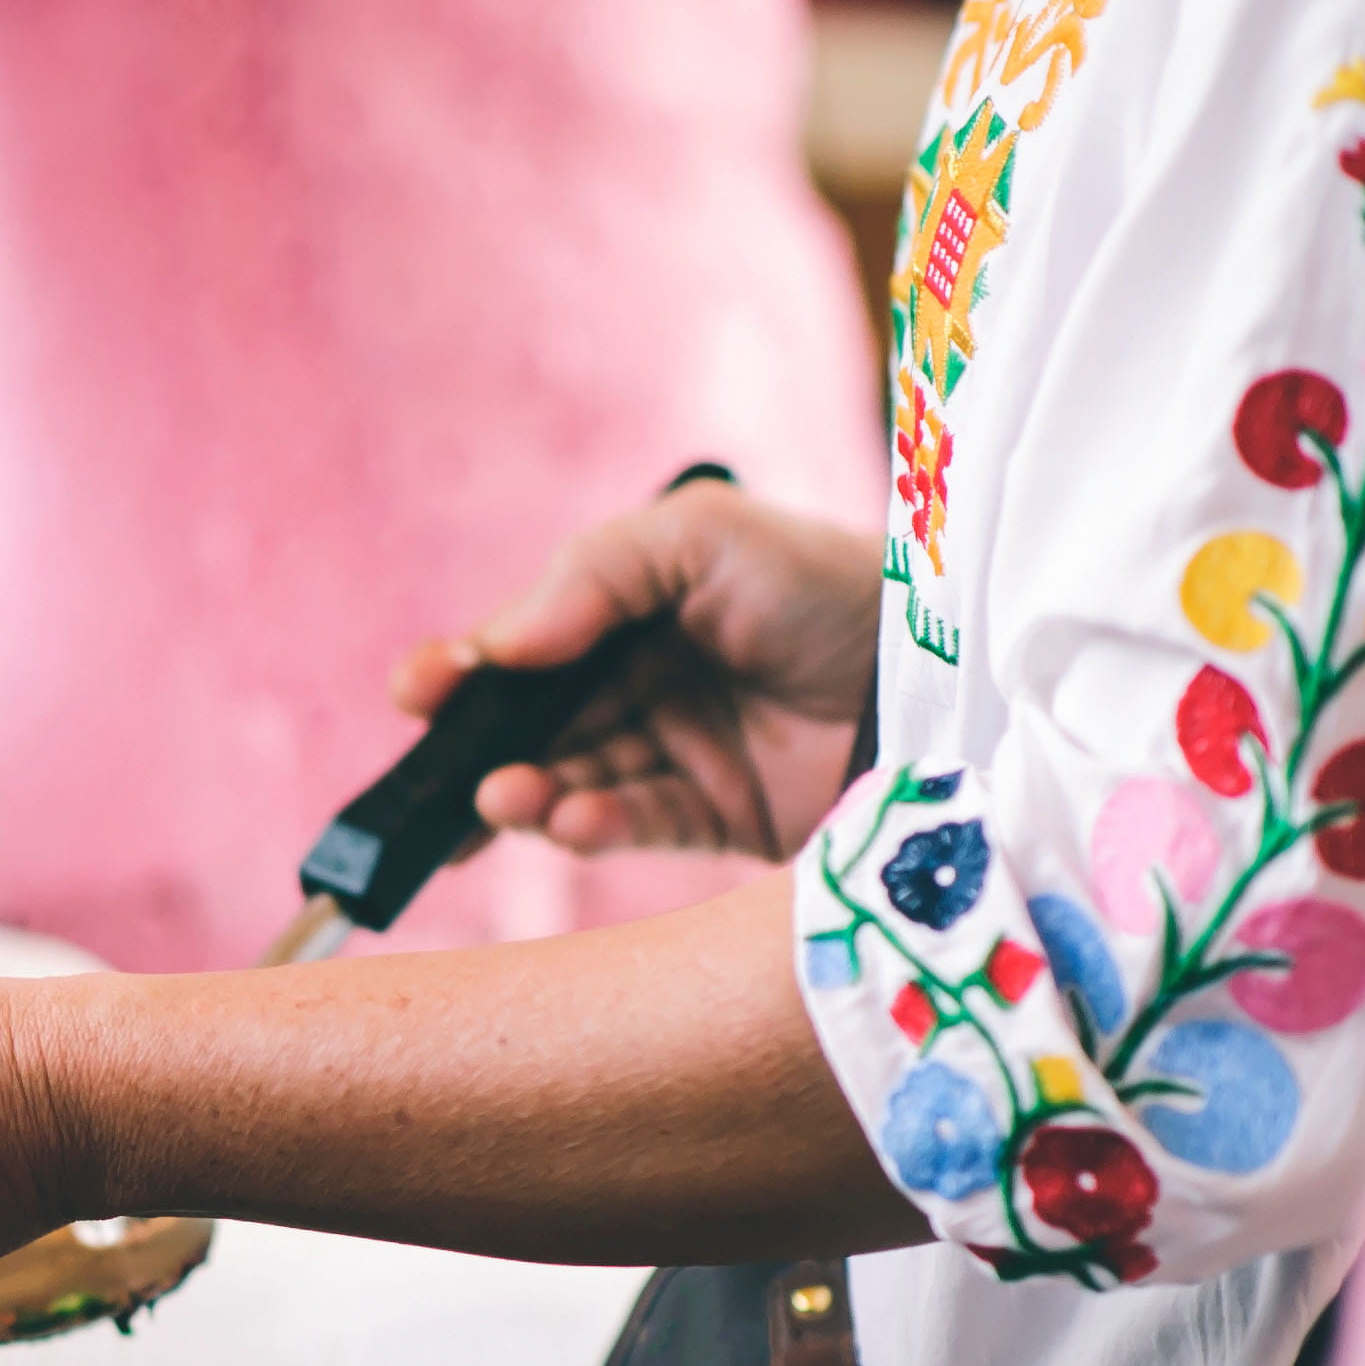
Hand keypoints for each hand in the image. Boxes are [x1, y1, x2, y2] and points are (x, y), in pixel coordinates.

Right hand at [397, 483, 882, 859]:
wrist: (946, 666)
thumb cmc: (829, 581)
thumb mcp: (702, 538)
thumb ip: (591, 576)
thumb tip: (495, 650)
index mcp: (636, 611)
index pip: (527, 647)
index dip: (464, 671)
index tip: (417, 692)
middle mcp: (652, 681)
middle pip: (536, 724)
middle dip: (478, 750)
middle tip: (439, 777)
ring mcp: (684, 751)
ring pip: (573, 781)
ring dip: (529, 795)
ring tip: (507, 801)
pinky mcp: (722, 818)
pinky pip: (637, 826)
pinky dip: (595, 827)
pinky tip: (574, 819)